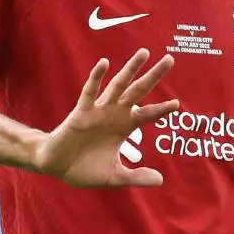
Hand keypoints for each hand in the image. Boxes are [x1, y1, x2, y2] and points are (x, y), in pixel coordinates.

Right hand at [31, 49, 177, 187]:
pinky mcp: (81, 111)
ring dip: (131, 69)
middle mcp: (115, 114)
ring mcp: (99, 110)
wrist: (56, 166)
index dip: (162, 109)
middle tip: (170, 59)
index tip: (177, 104)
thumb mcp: (114, 177)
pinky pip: (90, 92)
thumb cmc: (84, 168)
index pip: (148, 114)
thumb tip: (160, 180)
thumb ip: (136, 177)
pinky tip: (105, 63)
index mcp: (124, 127)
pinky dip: (96, 77)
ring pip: (118, 85)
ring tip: (144, 53)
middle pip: (139, 90)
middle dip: (154, 76)